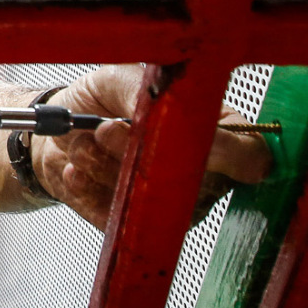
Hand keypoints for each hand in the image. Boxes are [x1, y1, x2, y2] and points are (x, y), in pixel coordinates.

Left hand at [32, 68, 275, 230]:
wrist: (57, 132)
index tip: (183, 137)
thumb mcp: (121, 79)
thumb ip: (146, 94)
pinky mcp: (135, 227)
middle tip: (105, 128)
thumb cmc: (101, 99)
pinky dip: (88, 189)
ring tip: (83, 143)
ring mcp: (170, 207)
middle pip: (191, 182)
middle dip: (139, 153)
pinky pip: (118, 219)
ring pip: (149, 200)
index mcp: (215, 132)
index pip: (250, 157)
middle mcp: (201, 176)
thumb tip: (161, 114)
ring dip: (103, 166)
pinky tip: (76, 169)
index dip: (228, 153)